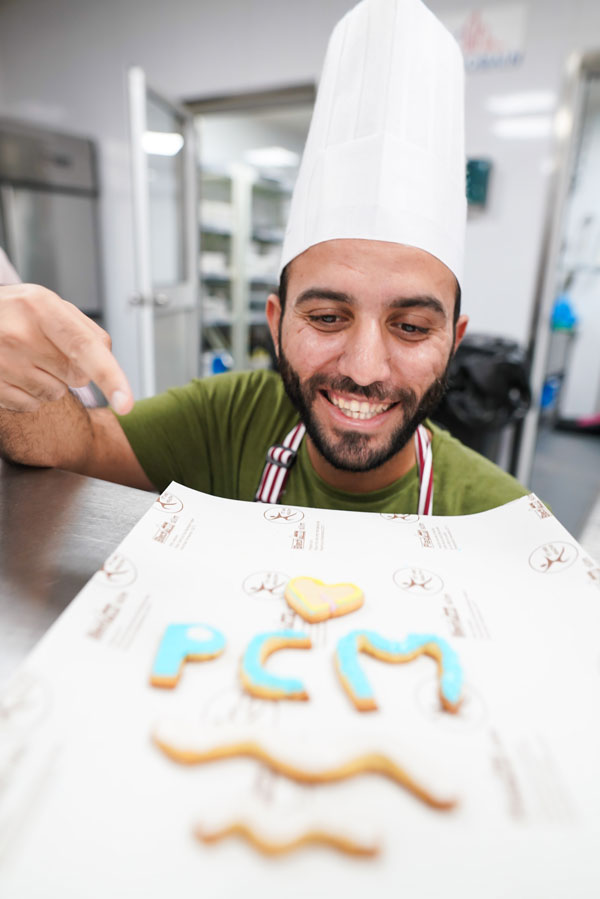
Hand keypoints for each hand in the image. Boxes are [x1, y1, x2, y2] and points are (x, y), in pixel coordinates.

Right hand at [0, 284, 133, 413]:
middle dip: (71, 368)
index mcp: (40, 306)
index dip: (110, 376)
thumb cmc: (16, 313)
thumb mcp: (47, 304)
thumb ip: (83, 330)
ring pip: (55, 394)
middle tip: (46, 348)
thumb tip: (107, 359)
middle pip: (77, 376)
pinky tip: (14, 372)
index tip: (125, 403)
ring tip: (26, 358)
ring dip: (49, 382)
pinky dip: (29, 394)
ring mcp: (2, 362)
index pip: (85, 347)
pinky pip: (31, 405)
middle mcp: (19, 334)